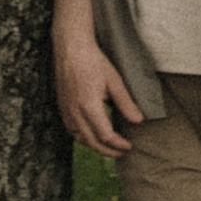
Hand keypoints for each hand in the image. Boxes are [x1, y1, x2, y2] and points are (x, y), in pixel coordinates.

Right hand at [55, 35, 143, 154]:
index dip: (118, 144)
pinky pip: (71, 130)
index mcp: (89, 106)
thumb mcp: (114, 81)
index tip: (129, 146)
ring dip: (95, 146)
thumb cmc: (93, 61)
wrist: (71, 48)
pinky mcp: (62, 106)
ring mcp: (66, 110)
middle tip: (122, 152)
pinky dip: (83, 137)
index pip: (105, 135)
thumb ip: (126, 103)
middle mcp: (75, 112)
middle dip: (108, 151)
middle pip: (92, 142)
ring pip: (80, 138)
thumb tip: (138, 121)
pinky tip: (92, 135)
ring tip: (109, 147)